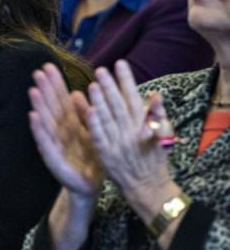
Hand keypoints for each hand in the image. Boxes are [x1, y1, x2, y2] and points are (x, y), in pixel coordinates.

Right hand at [29, 63, 103, 198]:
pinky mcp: (53, 159)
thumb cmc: (92, 158)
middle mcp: (59, 131)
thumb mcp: (92, 131)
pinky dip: (38, 130)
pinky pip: (45, 142)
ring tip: (32, 90)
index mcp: (70, 123)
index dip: (54, 84)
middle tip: (38, 72)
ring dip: (38, 106)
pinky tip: (32, 117)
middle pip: (51, 107)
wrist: (91, 186)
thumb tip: (76, 92)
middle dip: (44, 90)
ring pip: (46, 122)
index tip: (48, 66)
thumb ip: (84, 113)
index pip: (61, 99)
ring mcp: (54, 144)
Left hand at [86, 61, 171, 197]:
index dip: (126, 80)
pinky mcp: (107, 154)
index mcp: (144, 125)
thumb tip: (155, 94)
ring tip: (92, 85)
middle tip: (101, 69)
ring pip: (108, 119)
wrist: (147, 186)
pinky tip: (88, 110)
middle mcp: (131, 131)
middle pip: (119, 105)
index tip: (120, 63)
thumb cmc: (154, 158)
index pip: (134, 98)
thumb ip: (156, 114)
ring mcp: (118, 143)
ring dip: (100, 101)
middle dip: (110, 87)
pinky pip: (99, 137)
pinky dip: (94, 124)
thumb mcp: (161, 135)